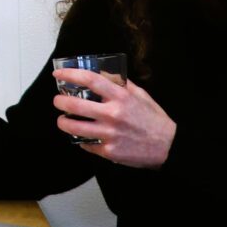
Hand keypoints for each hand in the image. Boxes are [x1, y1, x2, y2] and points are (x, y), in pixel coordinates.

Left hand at [52, 68, 175, 168]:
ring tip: (63, 121)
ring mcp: (109, 134)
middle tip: (57, 101)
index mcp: (121, 97)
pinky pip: (86, 145)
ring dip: (63, 123)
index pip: (90, 80)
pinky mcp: (109, 152)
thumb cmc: (155, 120)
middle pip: (75, 105)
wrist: (169, 147)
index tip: (58, 75)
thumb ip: (122, 85)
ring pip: (74, 128)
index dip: (70, 75)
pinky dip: (81, 140)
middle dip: (60, 101)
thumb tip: (105, 75)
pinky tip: (81, 137)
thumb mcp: (141, 96)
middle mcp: (113, 114)